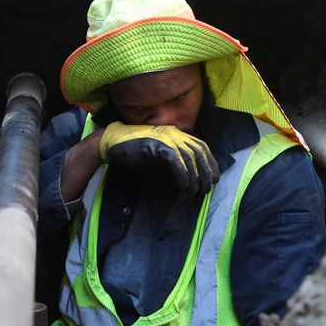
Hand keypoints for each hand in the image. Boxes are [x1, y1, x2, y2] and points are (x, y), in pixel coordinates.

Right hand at [99, 122, 219, 196]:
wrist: (112, 143)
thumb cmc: (136, 152)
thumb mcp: (160, 158)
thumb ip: (175, 163)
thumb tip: (191, 178)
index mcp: (177, 134)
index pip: (201, 146)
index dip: (211, 163)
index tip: (214, 178)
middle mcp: (175, 133)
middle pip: (199, 151)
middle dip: (206, 172)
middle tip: (206, 189)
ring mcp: (166, 137)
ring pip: (190, 157)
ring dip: (195, 177)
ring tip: (195, 191)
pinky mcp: (157, 144)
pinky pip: (176, 161)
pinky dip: (183, 175)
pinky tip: (184, 187)